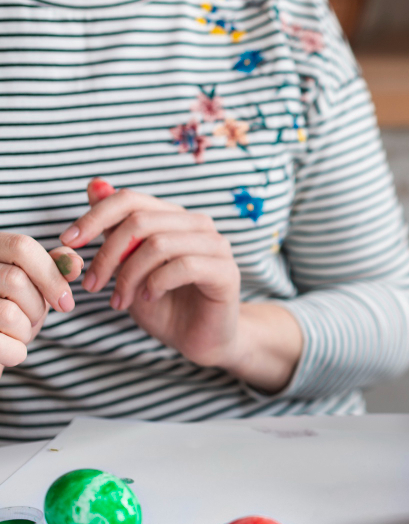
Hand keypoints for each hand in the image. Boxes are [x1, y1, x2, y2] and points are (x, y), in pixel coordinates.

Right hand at [0, 233, 82, 374]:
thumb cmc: (13, 309)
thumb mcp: (35, 285)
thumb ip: (55, 268)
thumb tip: (75, 263)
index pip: (22, 247)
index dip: (51, 274)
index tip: (66, 302)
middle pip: (15, 280)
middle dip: (36, 306)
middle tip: (32, 318)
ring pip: (8, 313)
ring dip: (25, 330)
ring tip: (16, 331)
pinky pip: (1, 344)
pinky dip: (16, 352)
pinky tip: (10, 350)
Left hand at [60, 178, 242, 369]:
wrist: (199, 339)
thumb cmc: (164, 303)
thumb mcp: (128, 266)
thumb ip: (114, 229)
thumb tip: (94, 184)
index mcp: (174, 217)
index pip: (131, 199)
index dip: (95, 216)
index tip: (68, 242)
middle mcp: (198, 224)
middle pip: (140, 221)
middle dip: (107, 254)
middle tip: (92, 286)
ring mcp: (216, 246)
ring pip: (158, 244)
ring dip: (128, 276)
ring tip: (119, 300)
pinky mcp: (226, 271)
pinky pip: (182, 266)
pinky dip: (155, 284)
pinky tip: (148, 297)